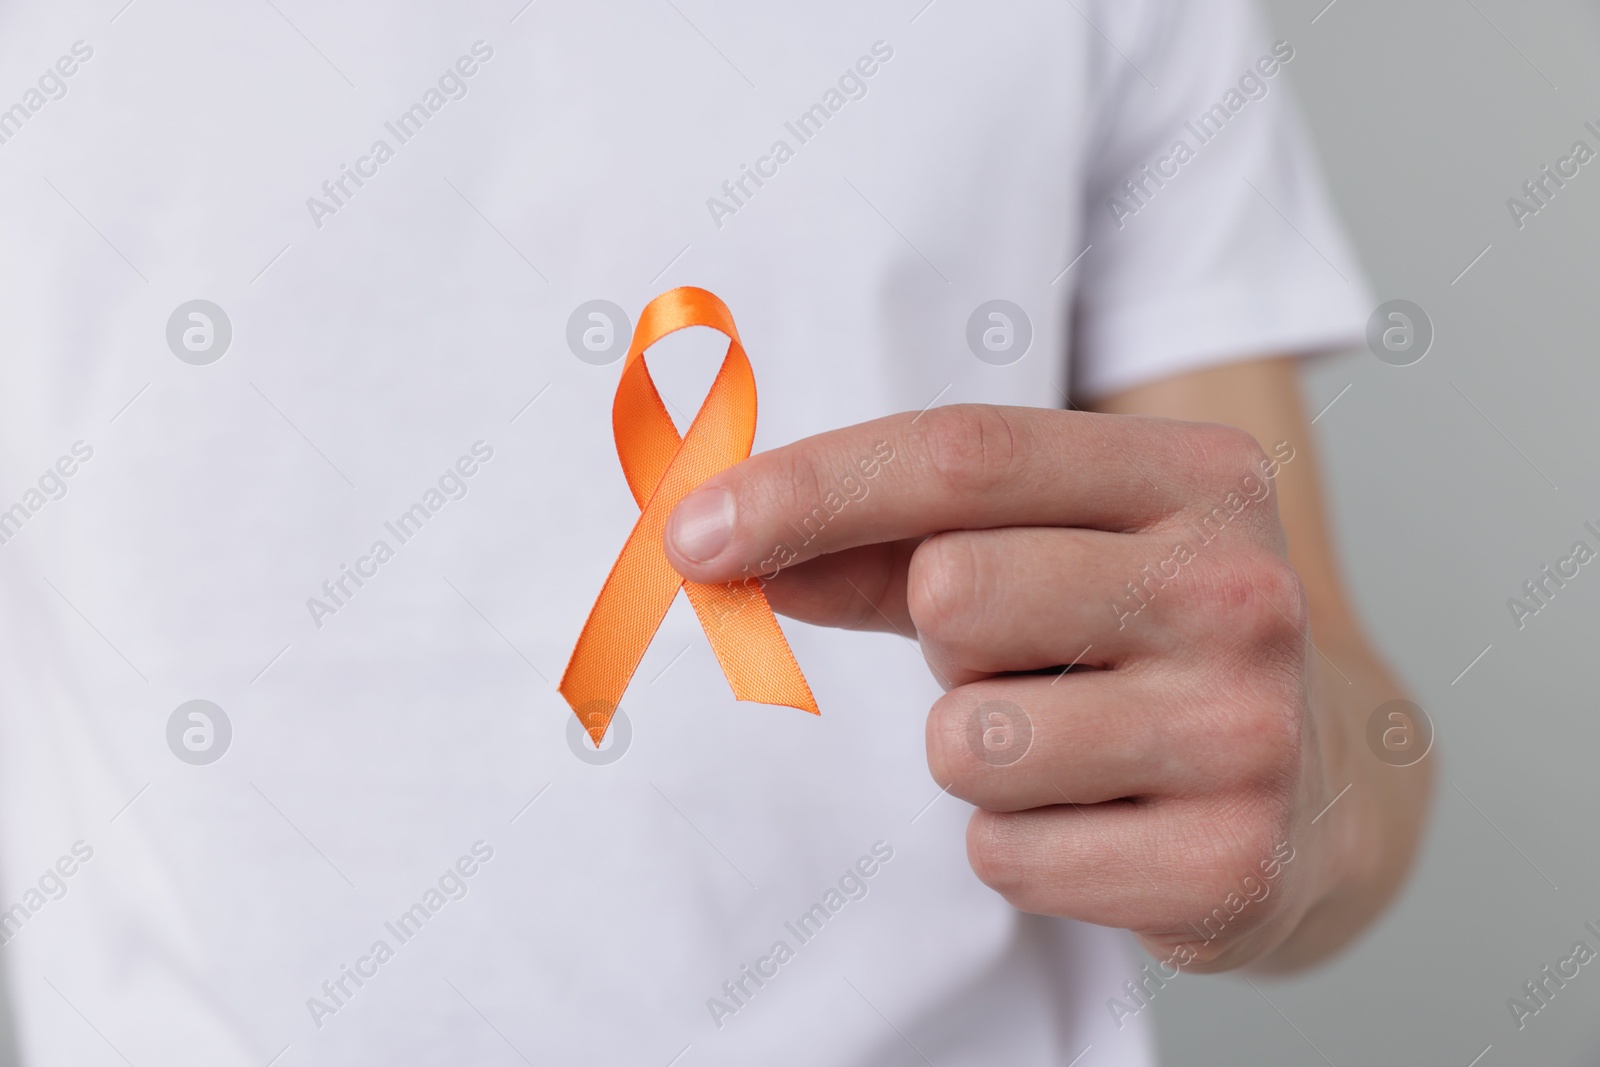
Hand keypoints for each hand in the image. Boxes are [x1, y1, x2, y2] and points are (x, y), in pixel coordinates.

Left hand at [664, 404, 1409, 971]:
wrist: (1326, 790)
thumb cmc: (1143, 643)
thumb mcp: (1050, 552)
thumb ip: (888, 542)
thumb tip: (724, 547)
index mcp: (1199, 475)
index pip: (962, 454)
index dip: (806, 490)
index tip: (692, 532)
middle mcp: (1242, 589)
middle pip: (952, 592)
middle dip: (946, 642)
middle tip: (1027, 659)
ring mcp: (1247, 731)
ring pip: (964, 739)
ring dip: (979, 751)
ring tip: (1073, 744)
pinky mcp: (1230, 864)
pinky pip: (1003, 854)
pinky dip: (1019, 844)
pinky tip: (1103, 820)